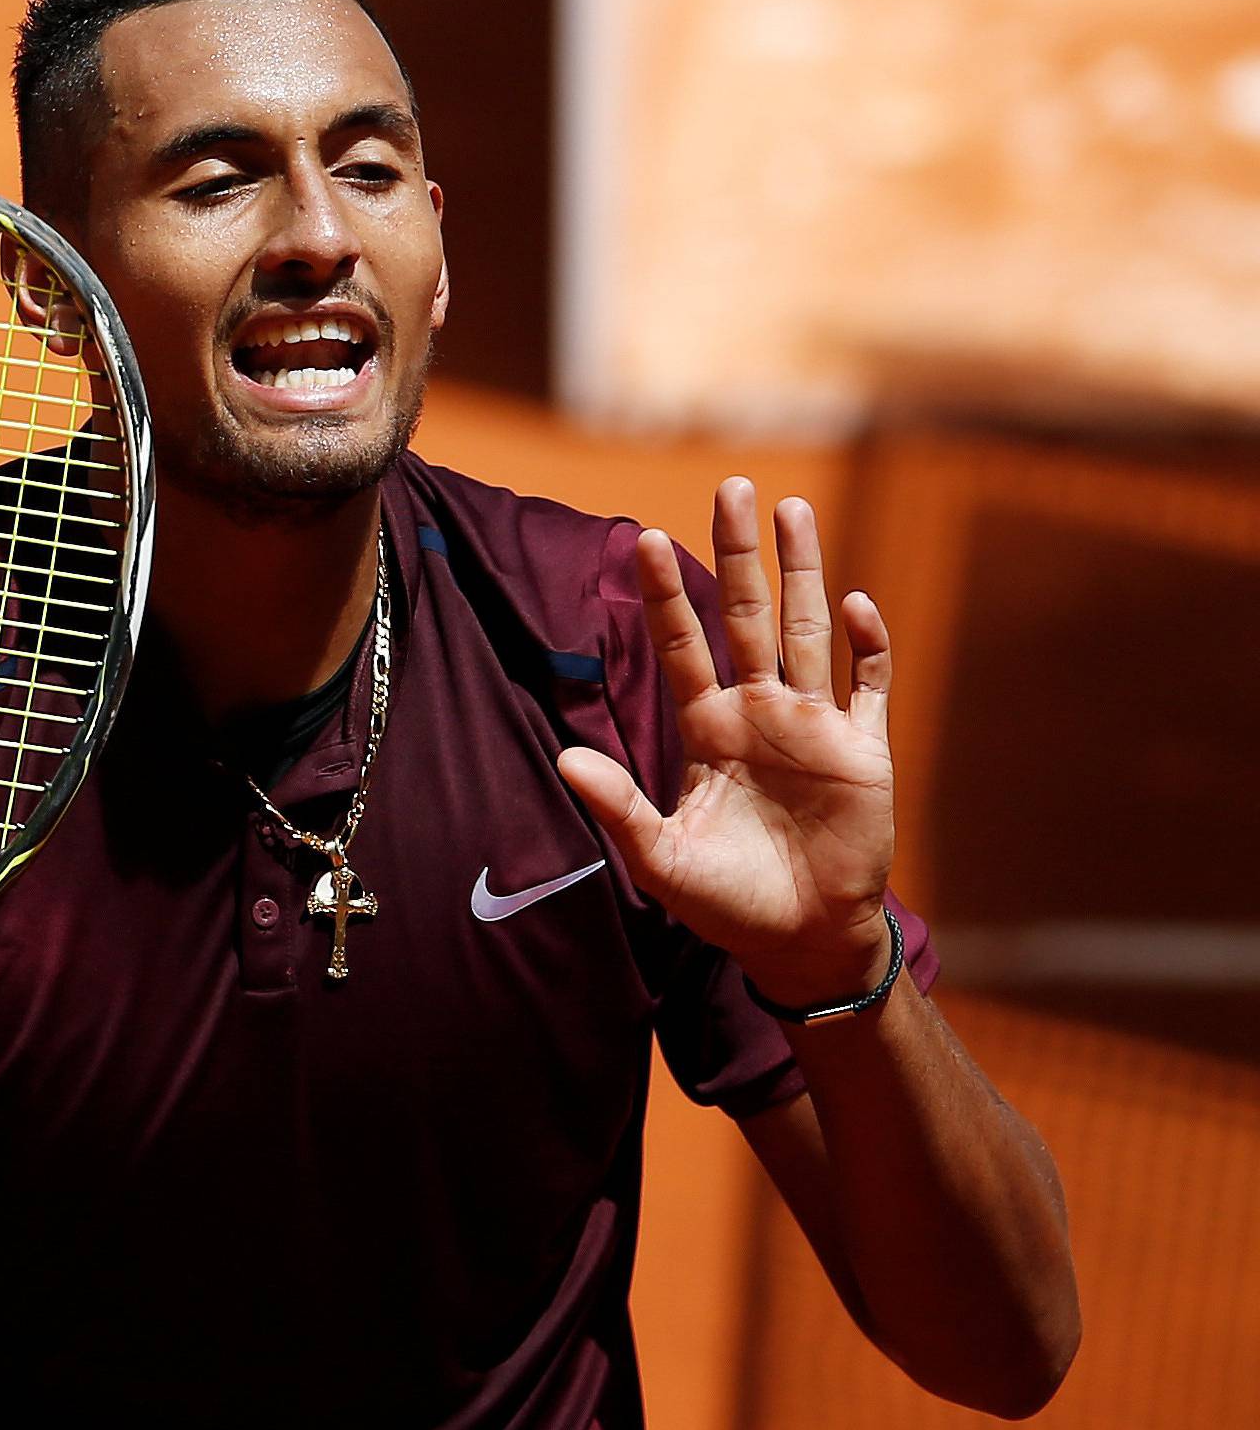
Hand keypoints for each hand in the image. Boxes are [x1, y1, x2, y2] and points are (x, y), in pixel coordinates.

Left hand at [559, 478, 894, 1008]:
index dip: (664, 595)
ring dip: (803, 571)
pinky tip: (853, 604)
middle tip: (730, 488)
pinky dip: (865, 646)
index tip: (642, 538)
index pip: (682, 645)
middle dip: (737, 553)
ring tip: (792, 509)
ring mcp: (813, 725)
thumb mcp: (660, 859)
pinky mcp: (864, 750)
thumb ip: (617, 807)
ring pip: (807, 630)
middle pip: (744, 615)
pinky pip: (867, 685)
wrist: (801, 941)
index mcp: (706, 729)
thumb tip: (562, 760)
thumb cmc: (726, 902)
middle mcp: (758, 712)